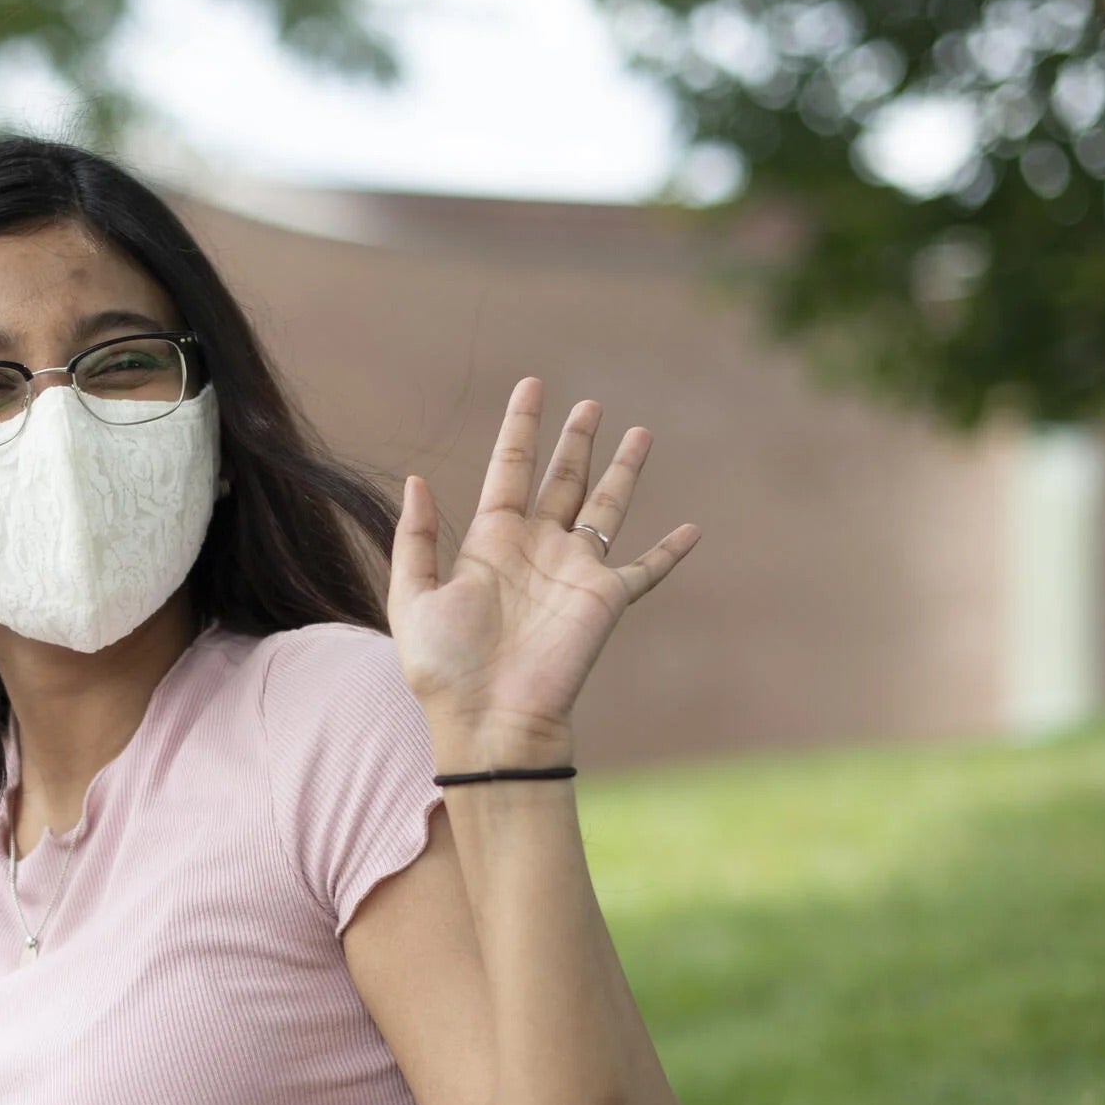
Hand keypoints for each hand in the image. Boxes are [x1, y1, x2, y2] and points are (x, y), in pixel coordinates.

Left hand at [389, 383, 699, 766]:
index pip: (508, 468)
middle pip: (562, 481)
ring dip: (623, 472)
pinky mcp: (605, 599)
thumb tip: (416, 481)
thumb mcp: (412, 597)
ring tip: (639, 433)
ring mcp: (574, 572)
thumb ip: (416, 539)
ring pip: (606, 508)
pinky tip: (692, 529)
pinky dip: (670, 551)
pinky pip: (645, 569)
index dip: (521, 426)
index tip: (533, 384)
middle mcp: (537, 549)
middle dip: (576, 441)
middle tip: (589, 405)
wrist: (488, 719)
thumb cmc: (444, 668)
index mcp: (490, 543)